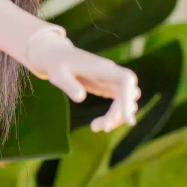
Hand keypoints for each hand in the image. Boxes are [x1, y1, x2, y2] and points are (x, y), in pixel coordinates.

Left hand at [26, 31, 140, 130]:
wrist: (57, 57)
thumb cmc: (56, 64)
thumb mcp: (56, 74)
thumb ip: (68, 85)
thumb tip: (80, 98)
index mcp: (102, 68)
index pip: (126, 80)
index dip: (129, 98)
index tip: (128, 120)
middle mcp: (112, 73)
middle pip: (130, 94)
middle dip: (119, 113)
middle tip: (102, 128)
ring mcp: (112, 81)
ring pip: (127, 101)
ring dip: (116, 117)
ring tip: (94, 127)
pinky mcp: (108, 88)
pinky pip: (119, 104)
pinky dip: (112, 117)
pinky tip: (95, 125)